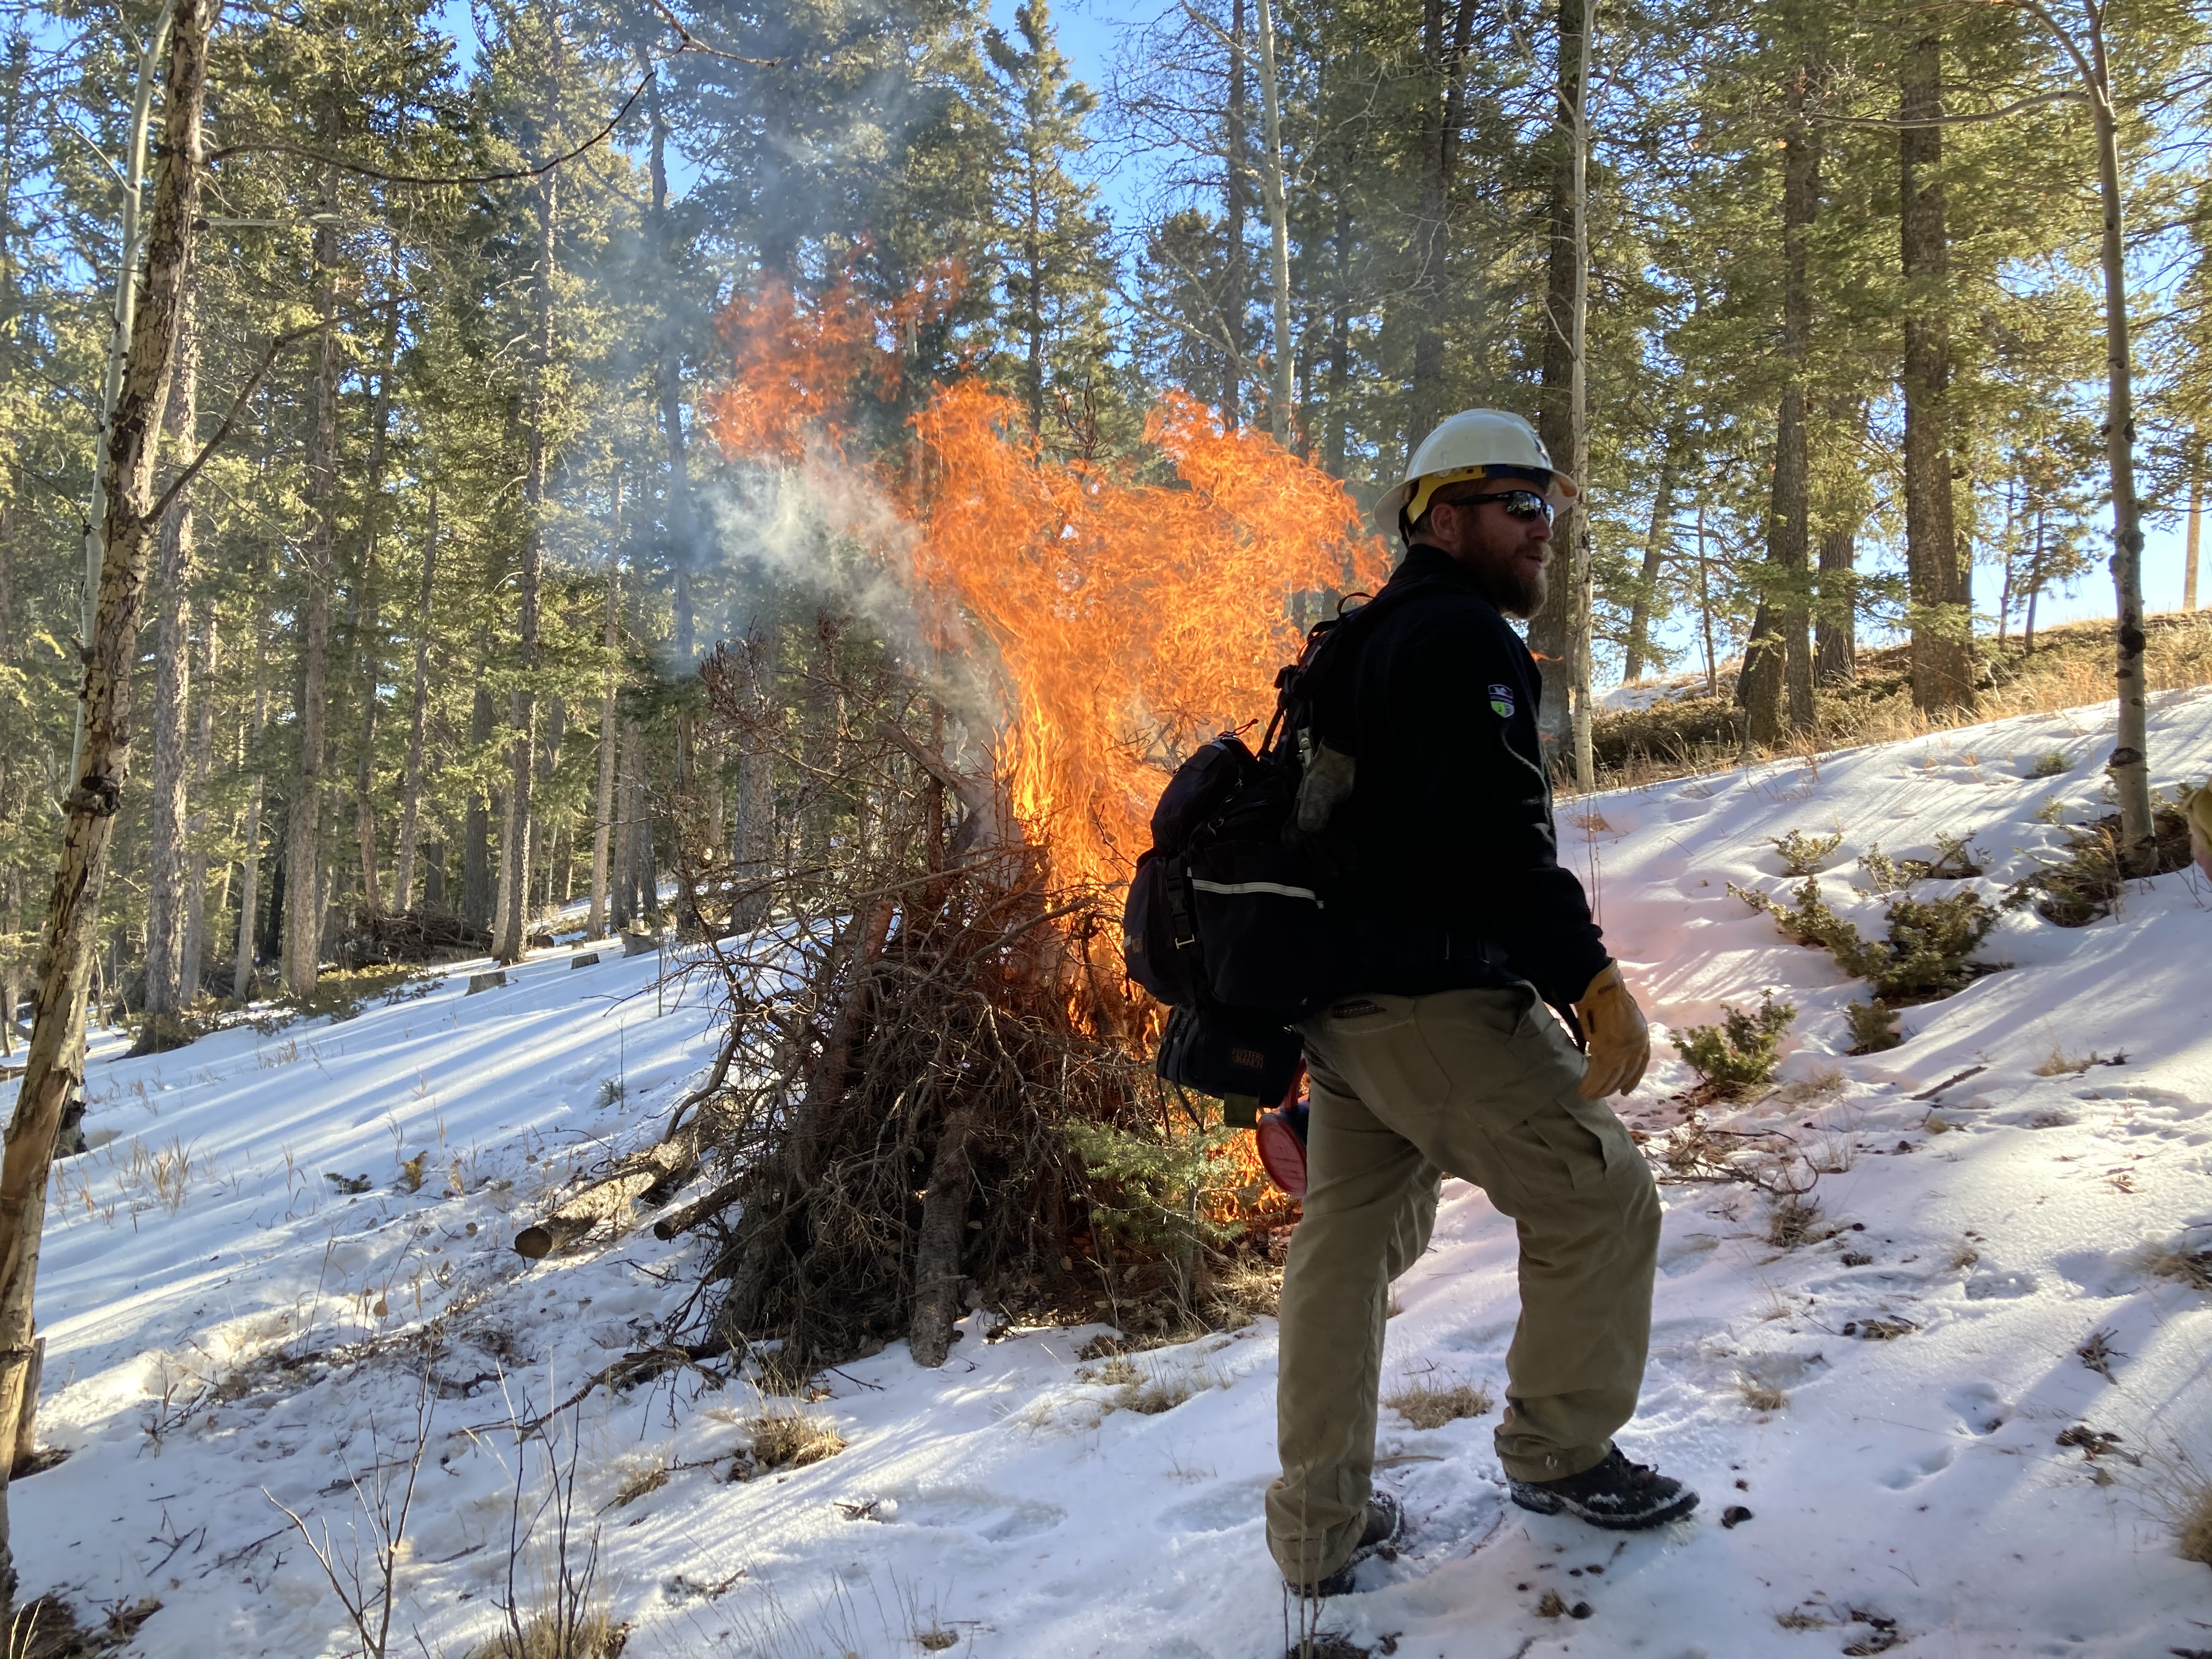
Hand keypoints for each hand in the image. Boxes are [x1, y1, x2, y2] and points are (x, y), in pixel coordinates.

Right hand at [1572, 961, 1649, 1099]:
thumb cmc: (1608, 997)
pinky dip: (1590, 1083)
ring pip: (1610, 1077)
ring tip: (1588, 1096)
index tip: (1625, 1091)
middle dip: (1612, 1087)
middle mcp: (1635, 1046)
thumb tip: (1610, 1048)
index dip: (1632, 1080)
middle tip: (1600, 1095)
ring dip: (1598, 1089)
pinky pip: (1598, 1073)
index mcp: (1642, 1036)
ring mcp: (1622, 1049)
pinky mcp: (1606, 1051)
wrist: (1601, 988)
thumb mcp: (1625, 1018)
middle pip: (1624, 1073)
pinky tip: (1583, 1089)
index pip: (1641, 1064)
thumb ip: (1622, 1035)